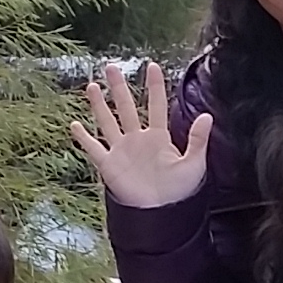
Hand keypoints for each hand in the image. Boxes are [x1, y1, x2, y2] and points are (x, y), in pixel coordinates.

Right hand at [66, 61, 212, 209]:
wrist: (160, 215)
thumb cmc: (179, 192)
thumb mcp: (193, 164)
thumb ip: (197, 139)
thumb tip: (207, 115)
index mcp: (159, 138)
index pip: (156, 105)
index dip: (154, 86)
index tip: (152, 67)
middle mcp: (137, 140)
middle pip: (126, 107)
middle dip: (118, 87)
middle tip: (111, 67)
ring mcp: (121, 151)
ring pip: (107, 122)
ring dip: (99, 105)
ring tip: (92, 86)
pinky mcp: (109, 165)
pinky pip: (93, 148)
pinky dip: (83, 137)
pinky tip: (75, 125)